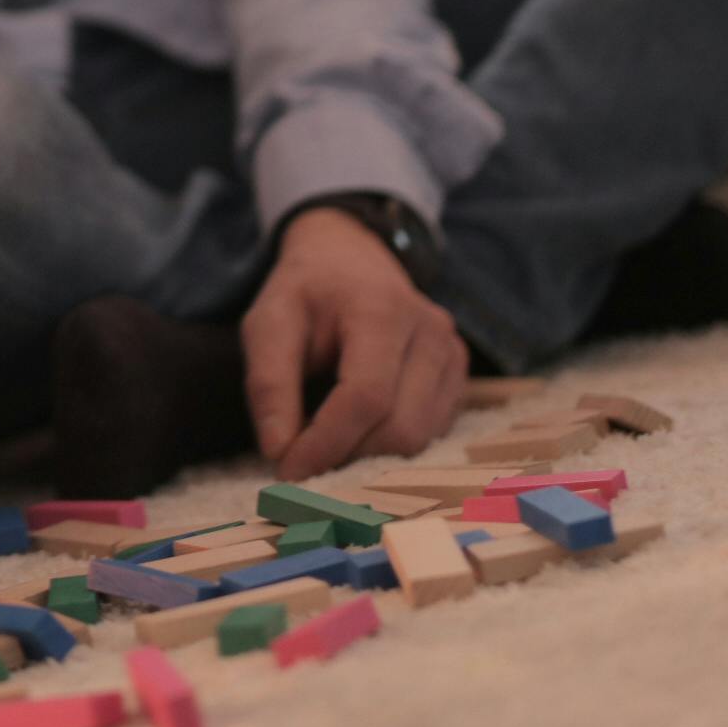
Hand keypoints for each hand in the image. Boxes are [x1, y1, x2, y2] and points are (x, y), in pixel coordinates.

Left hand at [242, 207, 467, 479]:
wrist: (348, 256)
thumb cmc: (304, 293)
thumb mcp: (268, 323)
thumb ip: (269, 385)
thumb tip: (279, 452)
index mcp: (381, 310)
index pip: (365, 398)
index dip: (327, 444)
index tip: (288, 470)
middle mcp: (430, 330)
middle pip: (400, 427)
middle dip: (347, 455)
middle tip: (302, 460)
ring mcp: (453, 352)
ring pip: (420, 437)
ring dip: (369, 454)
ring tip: (326, 441)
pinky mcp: (459, 373)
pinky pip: (432, 431)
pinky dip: (391, 443)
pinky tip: (357, 427)